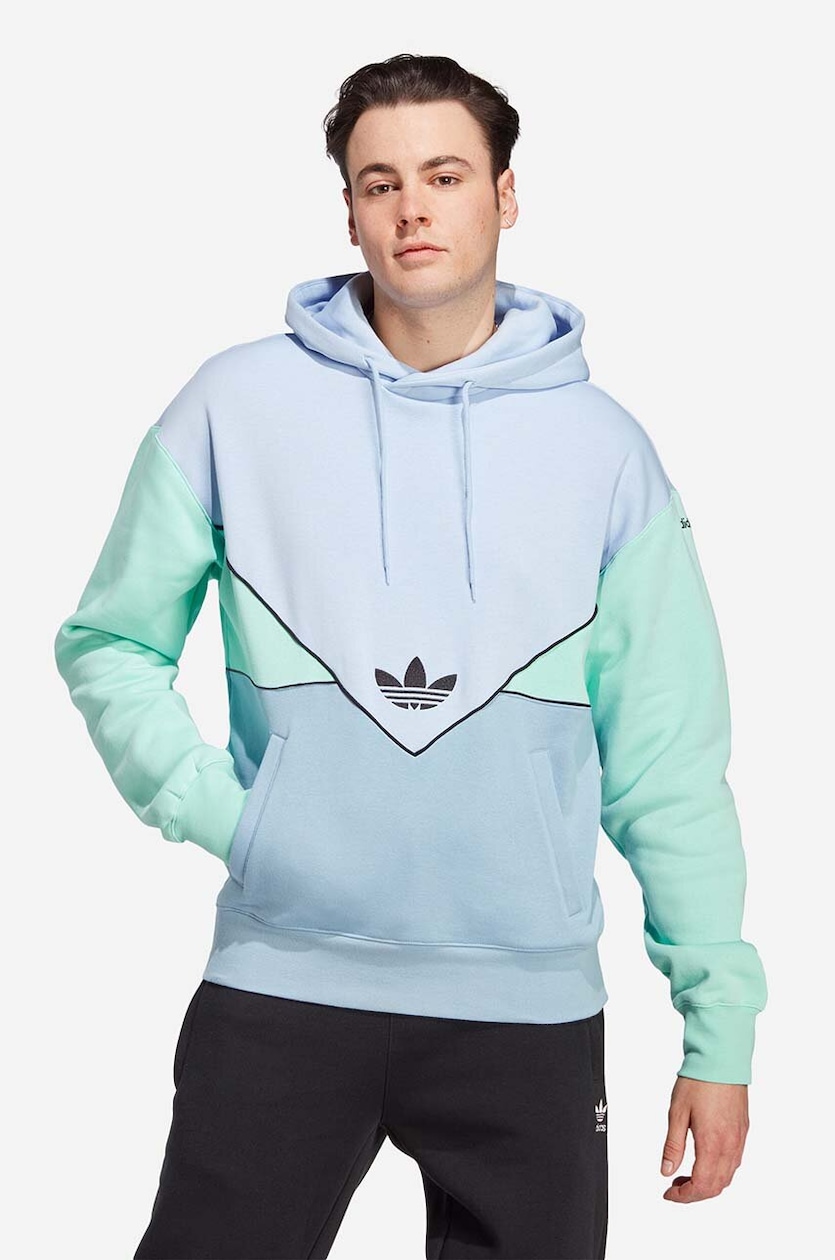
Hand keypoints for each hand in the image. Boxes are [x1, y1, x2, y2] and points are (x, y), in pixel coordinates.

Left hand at [660, 1075, 749, 1202]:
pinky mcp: (743, 1130)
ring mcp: (739, 1139)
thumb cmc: (699, 1082)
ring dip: (708, 1184)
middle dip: (695, 1193)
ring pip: (727, 1177)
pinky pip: (734, 1162)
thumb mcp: (677, 1113)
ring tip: (687, 1175)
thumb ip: (673, 1146)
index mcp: (712, 1144)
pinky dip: (719, 1171)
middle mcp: (730, 1146)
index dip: (684, 1196)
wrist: (722, 1059)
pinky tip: (705, 1160)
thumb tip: (666, 1171)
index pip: (701, 1186)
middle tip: (675, 1186)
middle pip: (716, 1186)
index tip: (669, 1193)